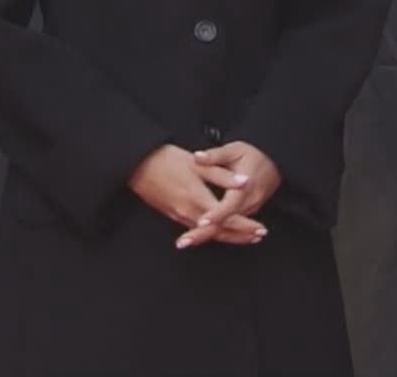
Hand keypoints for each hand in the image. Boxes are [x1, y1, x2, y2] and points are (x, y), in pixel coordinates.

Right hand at [127, 144, 268, 248]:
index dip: (245, 226)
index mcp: (198, 198)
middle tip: (258, 236)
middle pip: (219, 231)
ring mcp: (179, 215)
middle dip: (240, 235)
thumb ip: (221, 175)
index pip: (227, 219)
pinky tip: (217, 231)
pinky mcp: (171, 214)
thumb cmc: (166, 160)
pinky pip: (195, 229)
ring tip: (244, 237)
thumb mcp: (197, 163)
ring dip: (227, 236)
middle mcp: (189, 212)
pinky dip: (210, 233)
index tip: (260, 228)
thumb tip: (244, 182)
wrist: (136, 164)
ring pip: (208, 233)